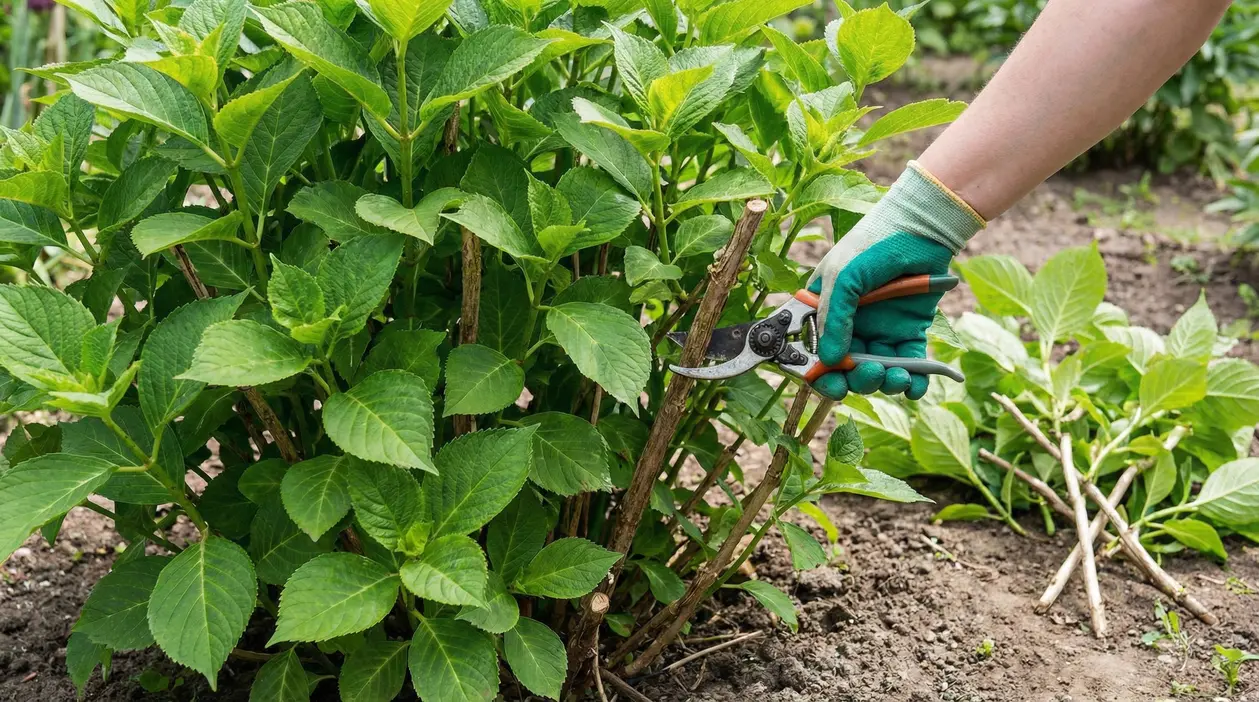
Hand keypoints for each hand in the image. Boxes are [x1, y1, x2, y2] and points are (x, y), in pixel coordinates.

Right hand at [804, 161, 983, 400]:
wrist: (921, 229)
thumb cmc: (872, 245)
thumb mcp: (843, 278)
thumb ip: (834, 319)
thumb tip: (830, 361)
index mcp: (824, 312)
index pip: (814, 352)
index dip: (819, 372)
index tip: (830, 381)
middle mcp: (850, 326)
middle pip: (845, 369)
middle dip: (855, 380)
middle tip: (868, 374)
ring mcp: (879, 330)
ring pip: (876, 372)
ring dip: (884, 383)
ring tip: (896, 377)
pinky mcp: (909, 332)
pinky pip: (908, 365)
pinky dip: (913, 382)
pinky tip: (915, 386)